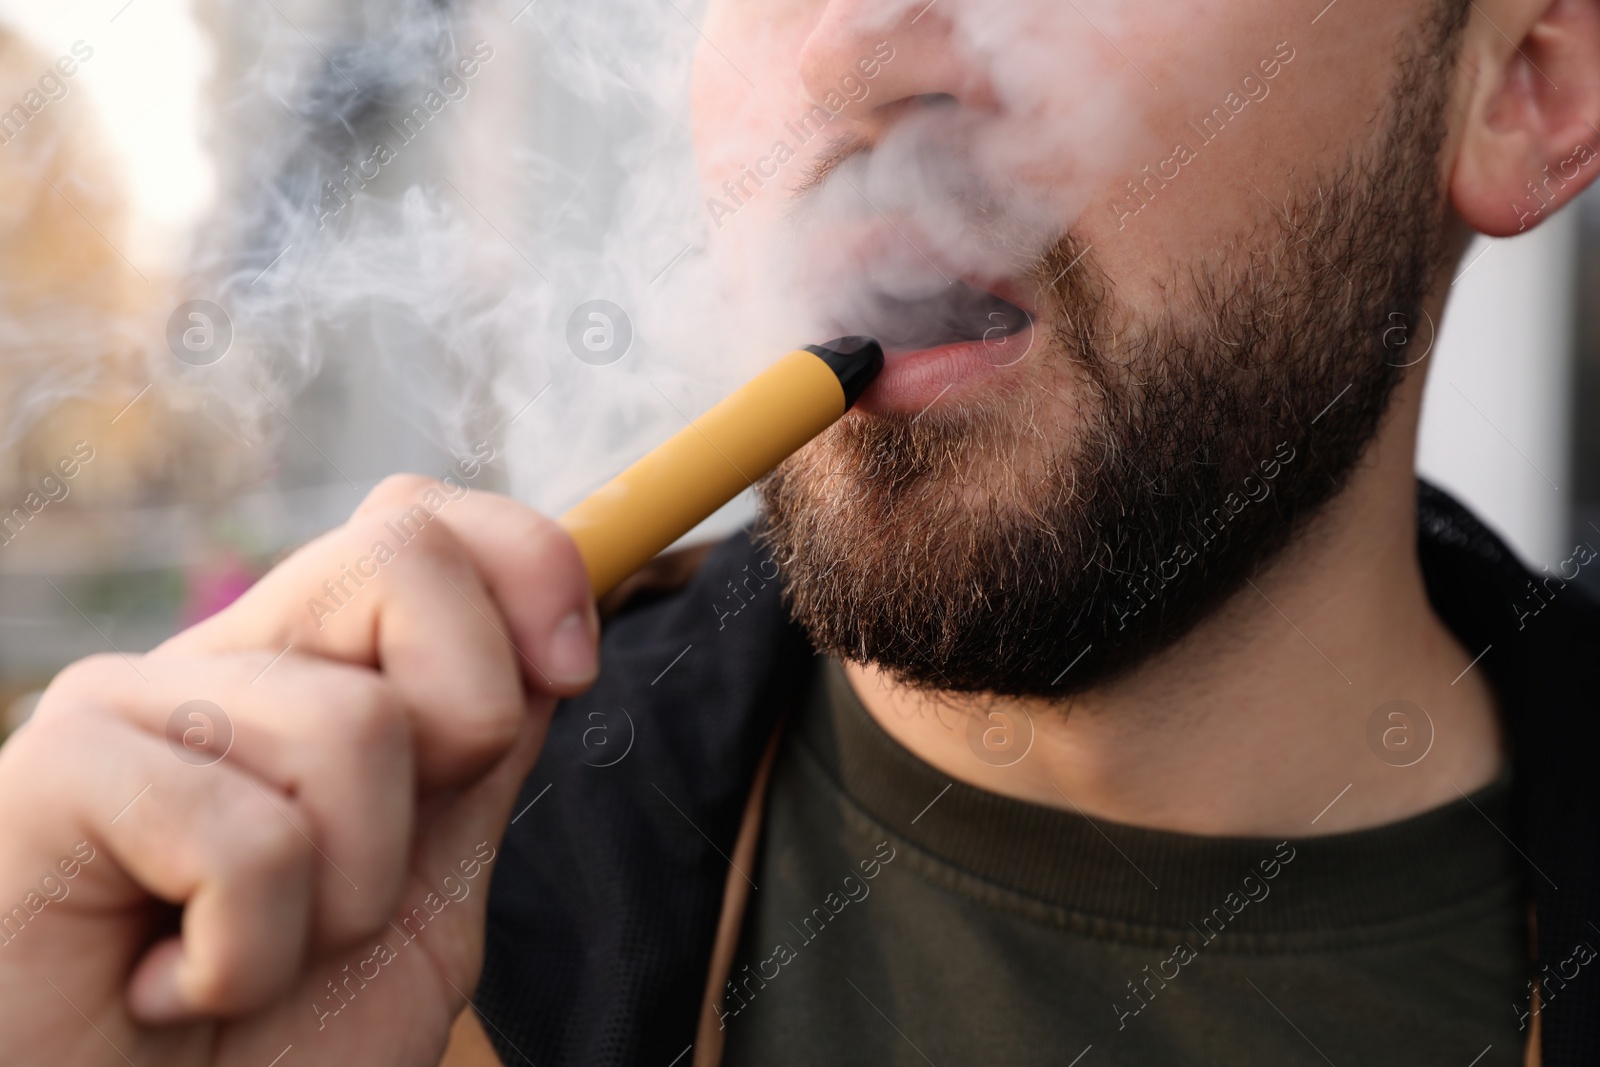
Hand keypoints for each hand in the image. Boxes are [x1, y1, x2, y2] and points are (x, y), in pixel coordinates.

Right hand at [0, 476, 597, 1065]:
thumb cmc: (271, 1054)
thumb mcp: (423, 896)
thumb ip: (474, 762)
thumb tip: (544, 629)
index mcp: (309, 679)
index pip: (422, 523)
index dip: (527, 559)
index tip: (569, 666)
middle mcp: (222, 667)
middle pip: (402, 549)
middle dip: (465, 722)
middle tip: (373, 871)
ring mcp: (130, 708)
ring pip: (354, 722)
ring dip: (349, 900)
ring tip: (252, 964)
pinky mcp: (55, 777)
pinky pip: (248, 836)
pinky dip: (248, 957)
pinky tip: (169, 990)